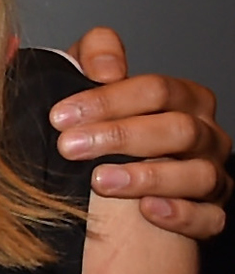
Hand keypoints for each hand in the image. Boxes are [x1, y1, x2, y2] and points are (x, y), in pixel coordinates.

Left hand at [51, 26, 229, 238]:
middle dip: (120, 136)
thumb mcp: (91, 81)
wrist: (108, 180)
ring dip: (147, 177)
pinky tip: (147, 210)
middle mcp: (205, 135)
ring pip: (198, 174)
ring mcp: (212, 176)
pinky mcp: (211, 215)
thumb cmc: (102, 123)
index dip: (107, 100)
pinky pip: (209, 218)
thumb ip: (94, 56)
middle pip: (177, 129)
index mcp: (184, 98)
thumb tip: (105, 68)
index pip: (156, 90)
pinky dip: (182, 214)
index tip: (60, 116)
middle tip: (70, 147)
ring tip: (99, 181)